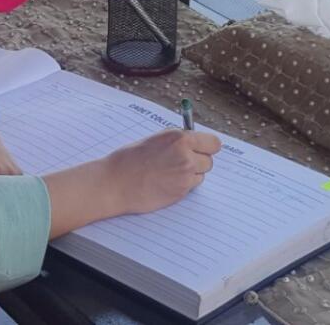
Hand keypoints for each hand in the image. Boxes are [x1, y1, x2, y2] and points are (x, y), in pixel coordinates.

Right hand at [104, 129, 221, 214]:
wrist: (116, 182)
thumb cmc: (130, 159)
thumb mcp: (156, 140)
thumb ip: (178, 140)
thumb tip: (195, 142)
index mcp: (180, 138)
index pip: (213, 143)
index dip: (207, 146)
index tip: (202, 148)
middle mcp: (186, 156)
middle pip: (209, 160)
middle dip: (199, 160)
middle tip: (182, 162)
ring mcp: (185, 175)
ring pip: (202, 174)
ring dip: (192, 173)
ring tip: (171, 172)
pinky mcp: (181, 192)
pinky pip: (192, 186)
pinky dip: (184, 185)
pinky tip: (167, 182)